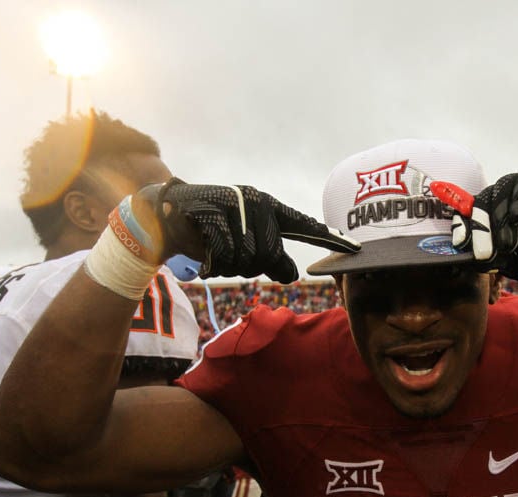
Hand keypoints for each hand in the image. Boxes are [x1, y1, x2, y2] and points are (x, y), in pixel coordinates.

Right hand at [124, 179, 358, 281]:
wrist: (160, 216)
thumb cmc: (206, 233)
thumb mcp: (241, 245)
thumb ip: (268, 258)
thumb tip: (292, 275)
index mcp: (266, 206)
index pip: (303, 224)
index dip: (330, 237)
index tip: (357, 247)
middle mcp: (253, 200)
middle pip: (269, 254)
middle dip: (248, 267)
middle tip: (228, 259)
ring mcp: (231, 203)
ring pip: (247, 258)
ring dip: (228, 267)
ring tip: (214, 253)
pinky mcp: (208, 211)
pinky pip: (224, 254)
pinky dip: (214, 264)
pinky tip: (204, 258)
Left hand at [430, 167, 517, 281]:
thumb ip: (496, 260)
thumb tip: (468, 260)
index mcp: (496, 216)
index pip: (472, 214)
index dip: (463, 226)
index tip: (458, 244)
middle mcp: (507, 197)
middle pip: (484, 200)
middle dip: (480, 227)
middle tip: (483, 252)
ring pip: (504, 188)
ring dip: (500, 216)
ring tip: (505, 243)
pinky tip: (517, 217)